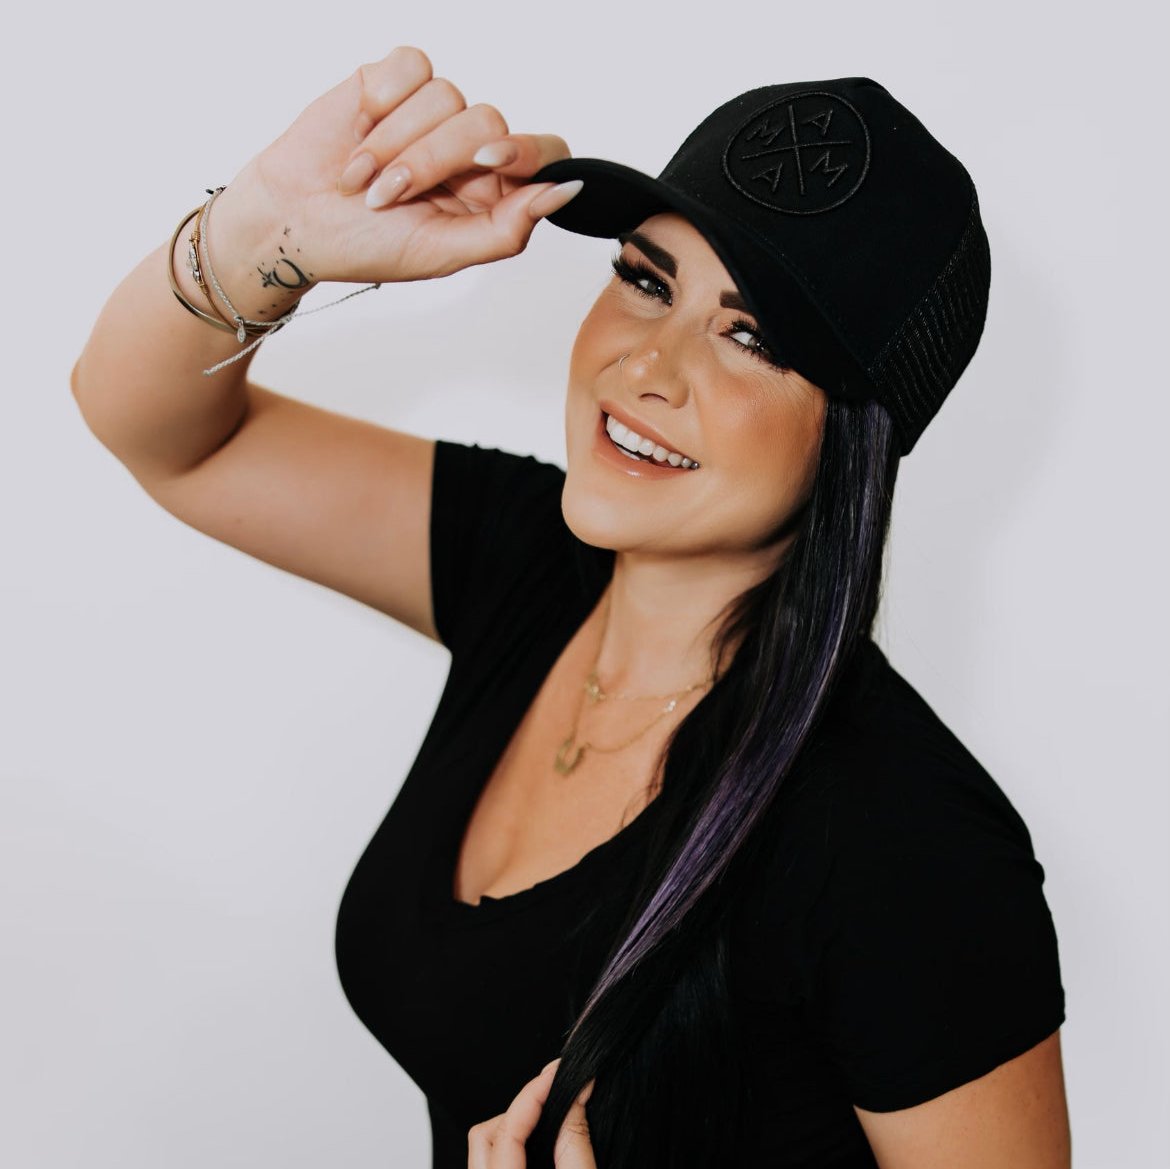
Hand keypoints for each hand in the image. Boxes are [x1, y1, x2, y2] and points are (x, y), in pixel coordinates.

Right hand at [218, 45, 577, 287]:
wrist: (294, 220)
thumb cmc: (367, 246)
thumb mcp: (443, 253)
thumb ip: (509, 229)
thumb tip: (565, 191)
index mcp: (493, 191)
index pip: (543, 152)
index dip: (525, 150)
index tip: (490, 161)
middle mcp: (469, 148)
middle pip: (489, 123)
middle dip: (431, 163)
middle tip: (387, 197)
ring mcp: (433, 111)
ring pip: (448, 96)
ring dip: (394, 145)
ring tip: (362, 180)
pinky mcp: (394, 79)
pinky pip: (413, 66)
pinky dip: (382, 102)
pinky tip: (358, 132)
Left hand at [467, 1058, 596, 1168]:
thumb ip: (575, 1140)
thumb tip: (577, 1091)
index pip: (506, 1129)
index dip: (532, 1093)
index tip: (557, 1072)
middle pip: (484, 1134)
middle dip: (519, 1109)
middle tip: (554, 1092)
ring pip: (487, 1148)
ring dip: (517, 1127)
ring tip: (551, 1115)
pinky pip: (497, 1162)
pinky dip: (517, 1144)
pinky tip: (542, 1140)